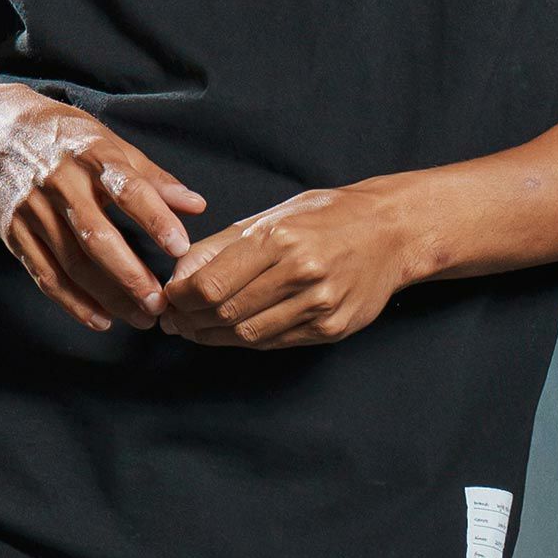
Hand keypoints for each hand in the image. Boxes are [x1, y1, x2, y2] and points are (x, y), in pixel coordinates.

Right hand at [0, 85, 205, 333]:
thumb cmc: (66, 137)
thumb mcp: (110, 143)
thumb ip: (153, 178)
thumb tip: (197, 206)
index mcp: (92, 155)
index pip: (127, 189)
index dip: (155, 218)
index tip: (181, 247)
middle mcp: (60, 182)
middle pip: (96, 236)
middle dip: (130, 274)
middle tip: (159, 303)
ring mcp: (33, 209)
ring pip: (72, 262)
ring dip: (107, 295)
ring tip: (140, 317)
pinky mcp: (13, 232)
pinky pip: (45, 274)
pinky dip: (72, 301)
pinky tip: (100, 319)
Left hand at [157, 177, 411, 349]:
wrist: (391, 232)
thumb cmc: (327, 215)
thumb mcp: (272, 215)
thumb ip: (223, 244)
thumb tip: (179, 273)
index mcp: (281, 238)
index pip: (212, 283)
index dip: (180, 297)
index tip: (167, 297)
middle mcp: (302, 272)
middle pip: (226, 312)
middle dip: (190, 319)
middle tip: (173, 319)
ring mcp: (320, 305)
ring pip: (247, 334)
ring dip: (212, 335)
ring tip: (194, 328)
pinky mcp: (332, 328)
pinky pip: (274, 341)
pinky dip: (244, 339)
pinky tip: (229, 331)